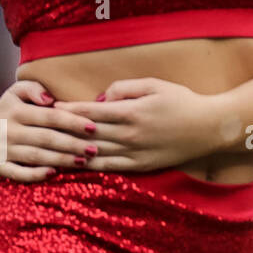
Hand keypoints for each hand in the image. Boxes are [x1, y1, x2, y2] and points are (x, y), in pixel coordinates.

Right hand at [0, 80, 98, 181]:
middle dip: (72, 144)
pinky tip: (53, 173)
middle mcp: (9, 130)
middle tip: (95, 149)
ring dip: (61, 160)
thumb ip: (33, 89)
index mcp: (16, 111)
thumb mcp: (15, 92)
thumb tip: (49, 98)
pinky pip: (17, 173)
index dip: (72, 122)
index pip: (49, 116)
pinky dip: (35, 174)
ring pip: (35, 156)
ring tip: (83, 161)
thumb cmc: (6, 109)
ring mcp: (1, 149)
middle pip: (46, 138)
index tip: (93, 127)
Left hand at [55, 77, 226, 171]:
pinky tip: (74, 164)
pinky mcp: (139, 166)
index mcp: (131, 112)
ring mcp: (133, 153)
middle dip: (63, 130)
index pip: (90, 111)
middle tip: (43, 128)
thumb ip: (126, 87)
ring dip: (70, 151)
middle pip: (86, 134)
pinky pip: (108, 167)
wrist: (209, 128)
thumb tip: (102, 96)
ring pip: (93, 153)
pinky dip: (88, 166)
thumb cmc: (183, 101)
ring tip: (51, 149)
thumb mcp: (156, 85)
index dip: (69, 109)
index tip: (52, 108)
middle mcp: (129, 134)